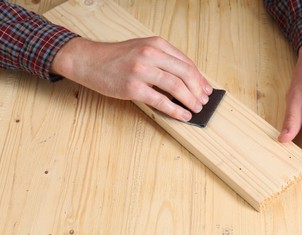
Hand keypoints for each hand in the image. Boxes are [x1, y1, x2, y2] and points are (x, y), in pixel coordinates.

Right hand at [51, 36, 211, 120]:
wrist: (89, 60)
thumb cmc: (116, 57)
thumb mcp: (142, 49)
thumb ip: (163, 60)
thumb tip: (185, 79)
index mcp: (156, 44)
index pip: (186, 62)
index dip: (199, 78)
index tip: (206, 88)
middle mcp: (151, 54)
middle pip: (185, 74)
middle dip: (198, 90)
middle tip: (204, 101)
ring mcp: (141, 70)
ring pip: (176, 86)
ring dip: (190, 100)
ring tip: (196, 109)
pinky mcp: (133, 87)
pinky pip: (160, 100)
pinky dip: (175, 110)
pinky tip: (182, 115)